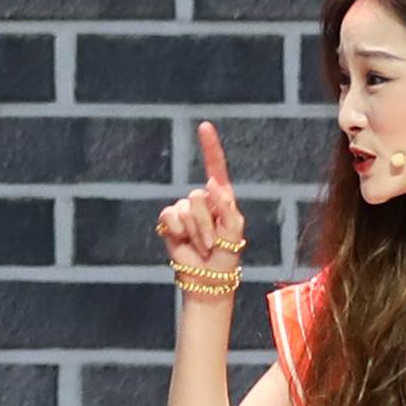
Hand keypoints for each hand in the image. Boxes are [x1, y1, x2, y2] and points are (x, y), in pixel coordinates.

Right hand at [153, 121, 246, 287]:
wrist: (209, 278)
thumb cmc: (228, 254)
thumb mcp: (236, 229)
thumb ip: (226, 205)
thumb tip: (209, 183)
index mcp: (221, 198)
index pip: (215, 168)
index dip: (209, 147)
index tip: (204, 126)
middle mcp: (202, 200)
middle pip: (199, 195)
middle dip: (207, 222)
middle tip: (214, 243)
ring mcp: (184, 211)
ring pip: (186, 208)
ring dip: (196, 231)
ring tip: (203, 247)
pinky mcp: (170, 222)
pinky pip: (170, 215)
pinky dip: (179, 231)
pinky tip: (183, 242)